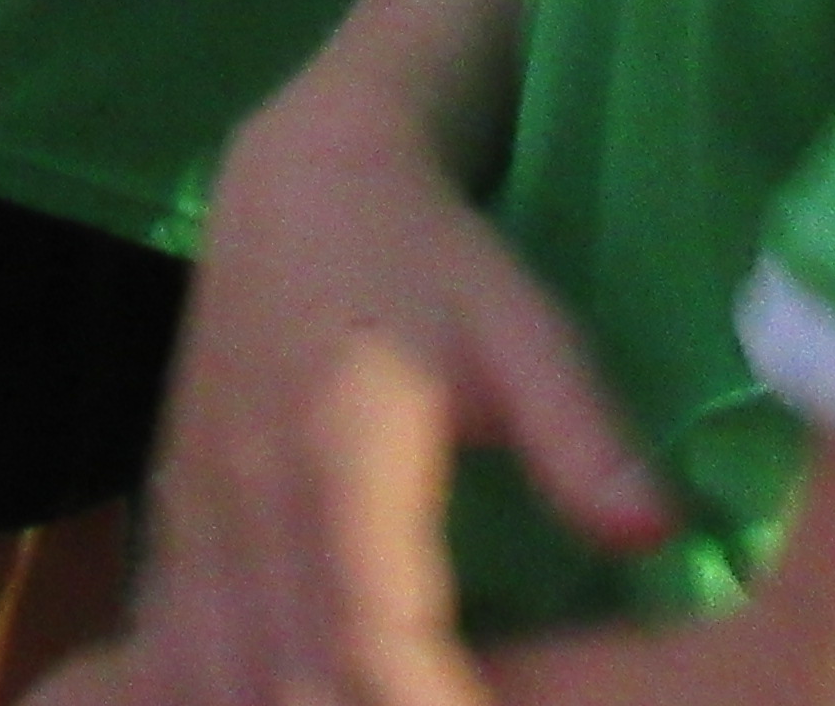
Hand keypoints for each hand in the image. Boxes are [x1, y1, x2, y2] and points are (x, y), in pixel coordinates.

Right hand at [41, 66, 671, 705]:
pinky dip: (228, 691)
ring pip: (216, 675)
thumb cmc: (429, 258)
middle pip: (287, 685)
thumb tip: (656, 533)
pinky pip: (178, 644)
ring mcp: (198, 515)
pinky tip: (285, 693)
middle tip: (467, 705)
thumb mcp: (526, 330)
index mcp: (338, 462)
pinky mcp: (178, 517)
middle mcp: (250, 502)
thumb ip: (581, 435)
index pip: (369, 643)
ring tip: (376, 699)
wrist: (300, 182)